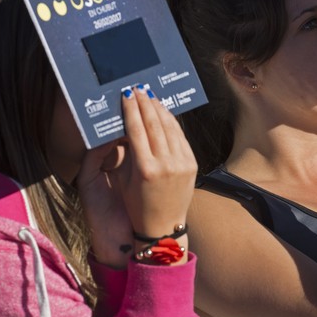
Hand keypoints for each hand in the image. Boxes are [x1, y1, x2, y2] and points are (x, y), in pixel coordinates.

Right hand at [76, 86, 196, 267]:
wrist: (163, 227)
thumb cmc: (137, 205)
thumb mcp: (125, 180)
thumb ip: (126, 152)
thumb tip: (126, 126)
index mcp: (145, 169)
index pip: (136, 129)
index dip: (131, 109)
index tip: (127, 95)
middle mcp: (165, 164)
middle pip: (154, 124)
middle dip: (145, 103)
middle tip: (138, 89)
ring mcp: (181, 164)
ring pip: (170, 127)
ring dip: (159, 109)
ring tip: (150, 97)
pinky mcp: (192, 165)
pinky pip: (181, 137)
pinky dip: (172, 123)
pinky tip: (164, 114)